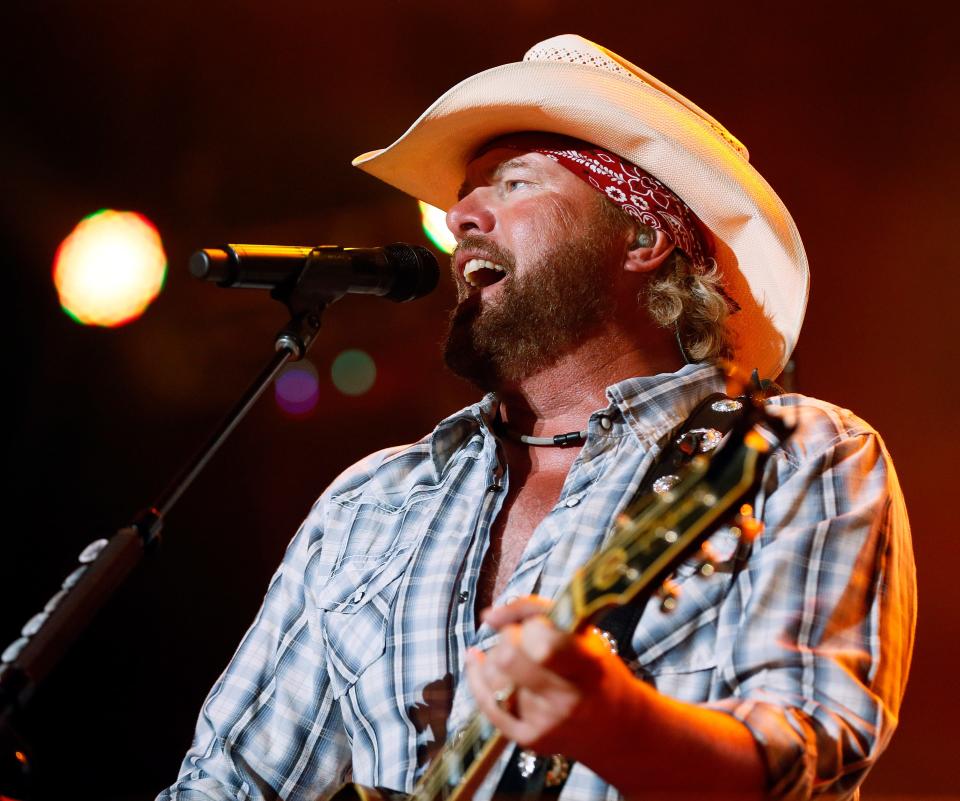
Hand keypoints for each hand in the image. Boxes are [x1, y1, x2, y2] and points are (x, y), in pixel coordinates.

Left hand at [464, 595, 644, 760]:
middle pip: (507, 658)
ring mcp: (545, 722)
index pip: (544, 644)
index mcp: (586, 665)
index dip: (531, 627)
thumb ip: (537, 611)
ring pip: (493, 676)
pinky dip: (477, 676)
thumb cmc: (595, 670)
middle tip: (522, 638)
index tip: (537, 625)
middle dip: (508, 638)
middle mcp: (566, 699)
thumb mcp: (582, 632)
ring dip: (494, 657)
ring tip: (513, 654)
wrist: (616, 727)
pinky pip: (486, 702)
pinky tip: (477, 660)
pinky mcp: (528, 738)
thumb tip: (488, 616)